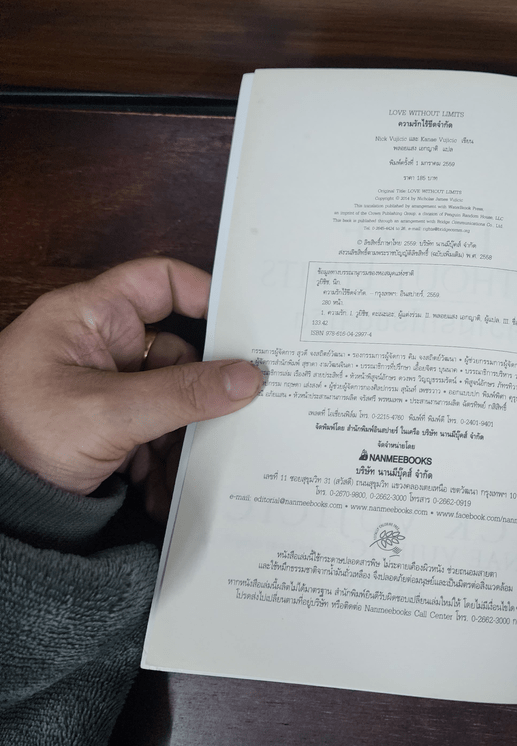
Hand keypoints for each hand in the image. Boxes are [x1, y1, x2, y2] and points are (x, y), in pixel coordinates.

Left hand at [0, 259, 261, 508]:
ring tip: (190, 463)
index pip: (159, 282)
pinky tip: (161, 481)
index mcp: (90, 317)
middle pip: (179, 348)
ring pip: (175, 394)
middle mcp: (104, 345)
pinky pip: (161, 424)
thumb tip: (247, 377)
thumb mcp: (109, 412)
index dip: (205, 293)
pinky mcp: (114, 421)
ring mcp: (110, 385)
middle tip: (241, 404)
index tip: (245, 323)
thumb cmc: (17, 440)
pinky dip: (168, 453)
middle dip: (203, 387)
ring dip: (186, 431)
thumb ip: (183, 393)